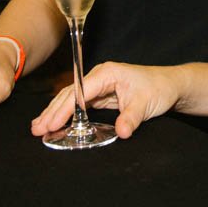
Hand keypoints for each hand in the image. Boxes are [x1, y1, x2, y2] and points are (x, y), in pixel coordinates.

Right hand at [31, 62, 182, 139]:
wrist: (170, 85)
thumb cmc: (159, 88)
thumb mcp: (146, 104)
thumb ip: (131, 118)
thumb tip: (122, 133)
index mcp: (107, 73)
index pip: (80, 92)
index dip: (64, 109)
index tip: (51, 124)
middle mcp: (100, 77)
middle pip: (70, 95)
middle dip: (53, 112)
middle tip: (37, 129)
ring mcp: (99, 86)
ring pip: (71, 99)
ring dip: (55, 113)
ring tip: (38, 128)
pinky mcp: (101, 95)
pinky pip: (79, 105)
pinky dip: (66, 114)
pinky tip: (55, 124)